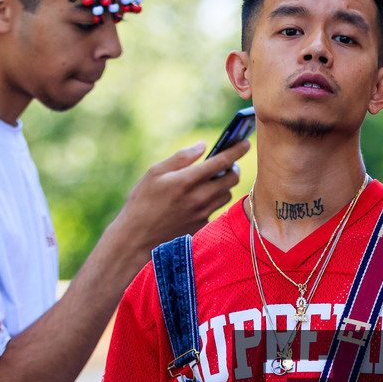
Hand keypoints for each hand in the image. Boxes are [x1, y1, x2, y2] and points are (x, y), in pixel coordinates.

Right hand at [107, 138, 250, 260]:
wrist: (136, 238)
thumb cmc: (142, 202)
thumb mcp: (155, 173)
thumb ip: (181, 158)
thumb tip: (202, 146)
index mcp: (187, 180)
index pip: (222, 161)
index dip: (237, 150)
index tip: (246, 143)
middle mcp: (199, 197)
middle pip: (232, 178)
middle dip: (232, 167)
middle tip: (225, 163)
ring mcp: (203, 214)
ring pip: (227, 194)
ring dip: (224, 185)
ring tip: (211, 181)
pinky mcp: (202, 226)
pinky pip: (215, 209)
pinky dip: (212, 201)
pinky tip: (199, 200)